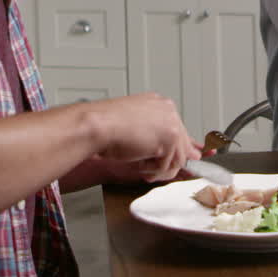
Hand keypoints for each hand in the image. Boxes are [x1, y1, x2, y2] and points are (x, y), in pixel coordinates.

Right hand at [83, 93, 200, 181]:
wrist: (95, 126)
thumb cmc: (105, 127)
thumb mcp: (135, 129)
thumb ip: (158, 137)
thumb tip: (182, 150)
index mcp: (158, 104)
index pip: (177, 129)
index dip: (172, 149)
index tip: (167, 160)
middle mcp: (168, 110)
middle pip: (181, 144)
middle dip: (167, 161)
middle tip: (152, 171)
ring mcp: (171, 123)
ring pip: (178, 157)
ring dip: (159, 169)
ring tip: (143, 170)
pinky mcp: (170, 137)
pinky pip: (168, 165)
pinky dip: (154, 172)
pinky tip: (141, 168)